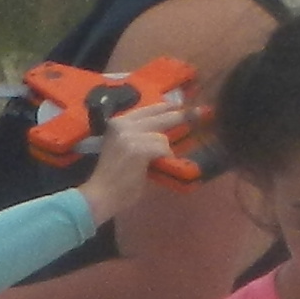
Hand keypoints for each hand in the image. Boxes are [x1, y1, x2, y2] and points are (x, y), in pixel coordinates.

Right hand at [71, 89, 186, 224]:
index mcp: (117, 123)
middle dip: (179, 116)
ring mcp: (131, 136)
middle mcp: (123, 125)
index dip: (163, 107)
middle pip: (159, 116)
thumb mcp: (122, 148)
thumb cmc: (111, 176)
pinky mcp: (139, 149)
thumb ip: (139, 138)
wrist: (100, 194)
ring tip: (158, 162)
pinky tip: (158, 166)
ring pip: (162, 137)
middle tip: (199, 112)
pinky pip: (162, 149)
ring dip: (164, 151)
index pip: (146, 109)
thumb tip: (163, 134)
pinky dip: (164, 158)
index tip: (177, 104)